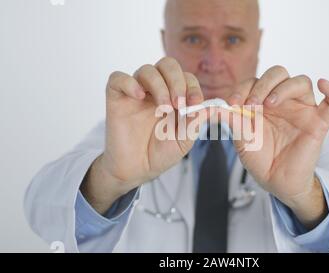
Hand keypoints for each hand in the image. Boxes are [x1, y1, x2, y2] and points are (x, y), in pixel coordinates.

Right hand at [82, 57, 203, 213]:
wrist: (137, 170)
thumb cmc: (160, 153)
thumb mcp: (184, 139)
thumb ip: (196, 121)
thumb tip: (212, 106)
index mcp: (174, 95)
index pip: (186, 77)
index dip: (192, 86)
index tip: (195, 103)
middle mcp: (155, 89)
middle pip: (167, 65)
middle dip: (177, 81)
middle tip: (179, 104)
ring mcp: (135, 92)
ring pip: (146, 70)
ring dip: (159, 85)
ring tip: (163, 108)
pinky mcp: (116, 97)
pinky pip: (118, 78)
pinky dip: (129, 83)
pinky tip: (139, 96)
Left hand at [228, 66, 328, 227]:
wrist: (275, 181)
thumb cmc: (259, 157)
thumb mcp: (241, 137)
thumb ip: (230, 119)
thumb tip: (212, 106)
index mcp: (264, 100)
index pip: (255, 81)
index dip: (243, 87)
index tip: (231, 102)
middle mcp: (284, 101)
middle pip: (279, 74)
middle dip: (263, 84)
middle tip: (251, 104)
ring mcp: (302, 110)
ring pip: (301, 82)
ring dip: (284, 88)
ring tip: (270, 104)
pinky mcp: (319, 123)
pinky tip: (324, 84)